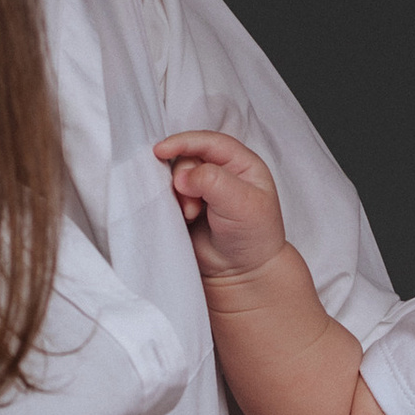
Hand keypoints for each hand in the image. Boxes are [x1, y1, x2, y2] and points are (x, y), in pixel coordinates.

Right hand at [153, 129, 288, 280]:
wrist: (242, 273)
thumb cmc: (253, 237)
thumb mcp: (242, 205)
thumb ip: (214, 182)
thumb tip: (182, 176)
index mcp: (242, 163)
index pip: (210, 142)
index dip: (185, 142)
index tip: (161, 150)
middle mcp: (222, 171)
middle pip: (189, 158)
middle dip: (184, 179)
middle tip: (192, 208)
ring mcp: (202, 188)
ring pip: (175, 176)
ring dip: (178, 195)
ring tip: (191, 216)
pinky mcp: (186, 205)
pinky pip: (168, 194)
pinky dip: (169, 204)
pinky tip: (183, 218)